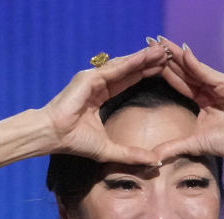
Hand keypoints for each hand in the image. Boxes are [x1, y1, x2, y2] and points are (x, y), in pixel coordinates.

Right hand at [41, 45, 168, 164]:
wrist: (54, 136)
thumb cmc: (75, 143)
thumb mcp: (109, 150)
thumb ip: (131, 154)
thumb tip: (155, 162)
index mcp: (100, 96)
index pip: (128, 82)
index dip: (145, 75)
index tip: (164, 70)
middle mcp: (97, 84)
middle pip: (129, 70)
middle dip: (148, 63)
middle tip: (169, 54)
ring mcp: (92, 78)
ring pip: (124, 66)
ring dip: (144, 58)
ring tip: (163, 51)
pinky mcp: (89, 77)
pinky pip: (115, 69)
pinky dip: (132, 62)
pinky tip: (147, 57)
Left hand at [149, 38, 223, 163]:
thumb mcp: (195, 143)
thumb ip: (174, 146)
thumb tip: (153, 157)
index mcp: (203, 98)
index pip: (180, 81)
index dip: (164, 71)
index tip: (146, 61)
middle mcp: (210, 87)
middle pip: (184, 70)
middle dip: (166, 56)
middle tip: (149, 41)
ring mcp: (220, 84)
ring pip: (193, 67)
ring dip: (177, 55)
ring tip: (160, 43)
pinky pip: (208, 74)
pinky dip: (195, 64)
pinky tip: (182, 54)